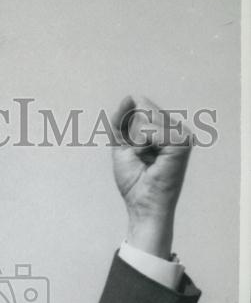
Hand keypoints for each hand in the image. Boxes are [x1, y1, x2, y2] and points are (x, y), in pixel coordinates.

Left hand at [110, 94, 191, 257]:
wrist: (142, 205)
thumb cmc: (134, 182)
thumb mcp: (121, 146)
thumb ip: (121, 121)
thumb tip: (131, 96)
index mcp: (166, 129)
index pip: (139, 109)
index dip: (127, 130)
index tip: (135, 152)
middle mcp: (177, 128)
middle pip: (141, 111)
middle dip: (131, 137)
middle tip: (142, 159)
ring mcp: (182, 133)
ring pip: (144, 119)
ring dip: (136, 143)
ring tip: (147, 161)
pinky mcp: (182, 141)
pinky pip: (149, 129)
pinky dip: (142, 145)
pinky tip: (151, 160)